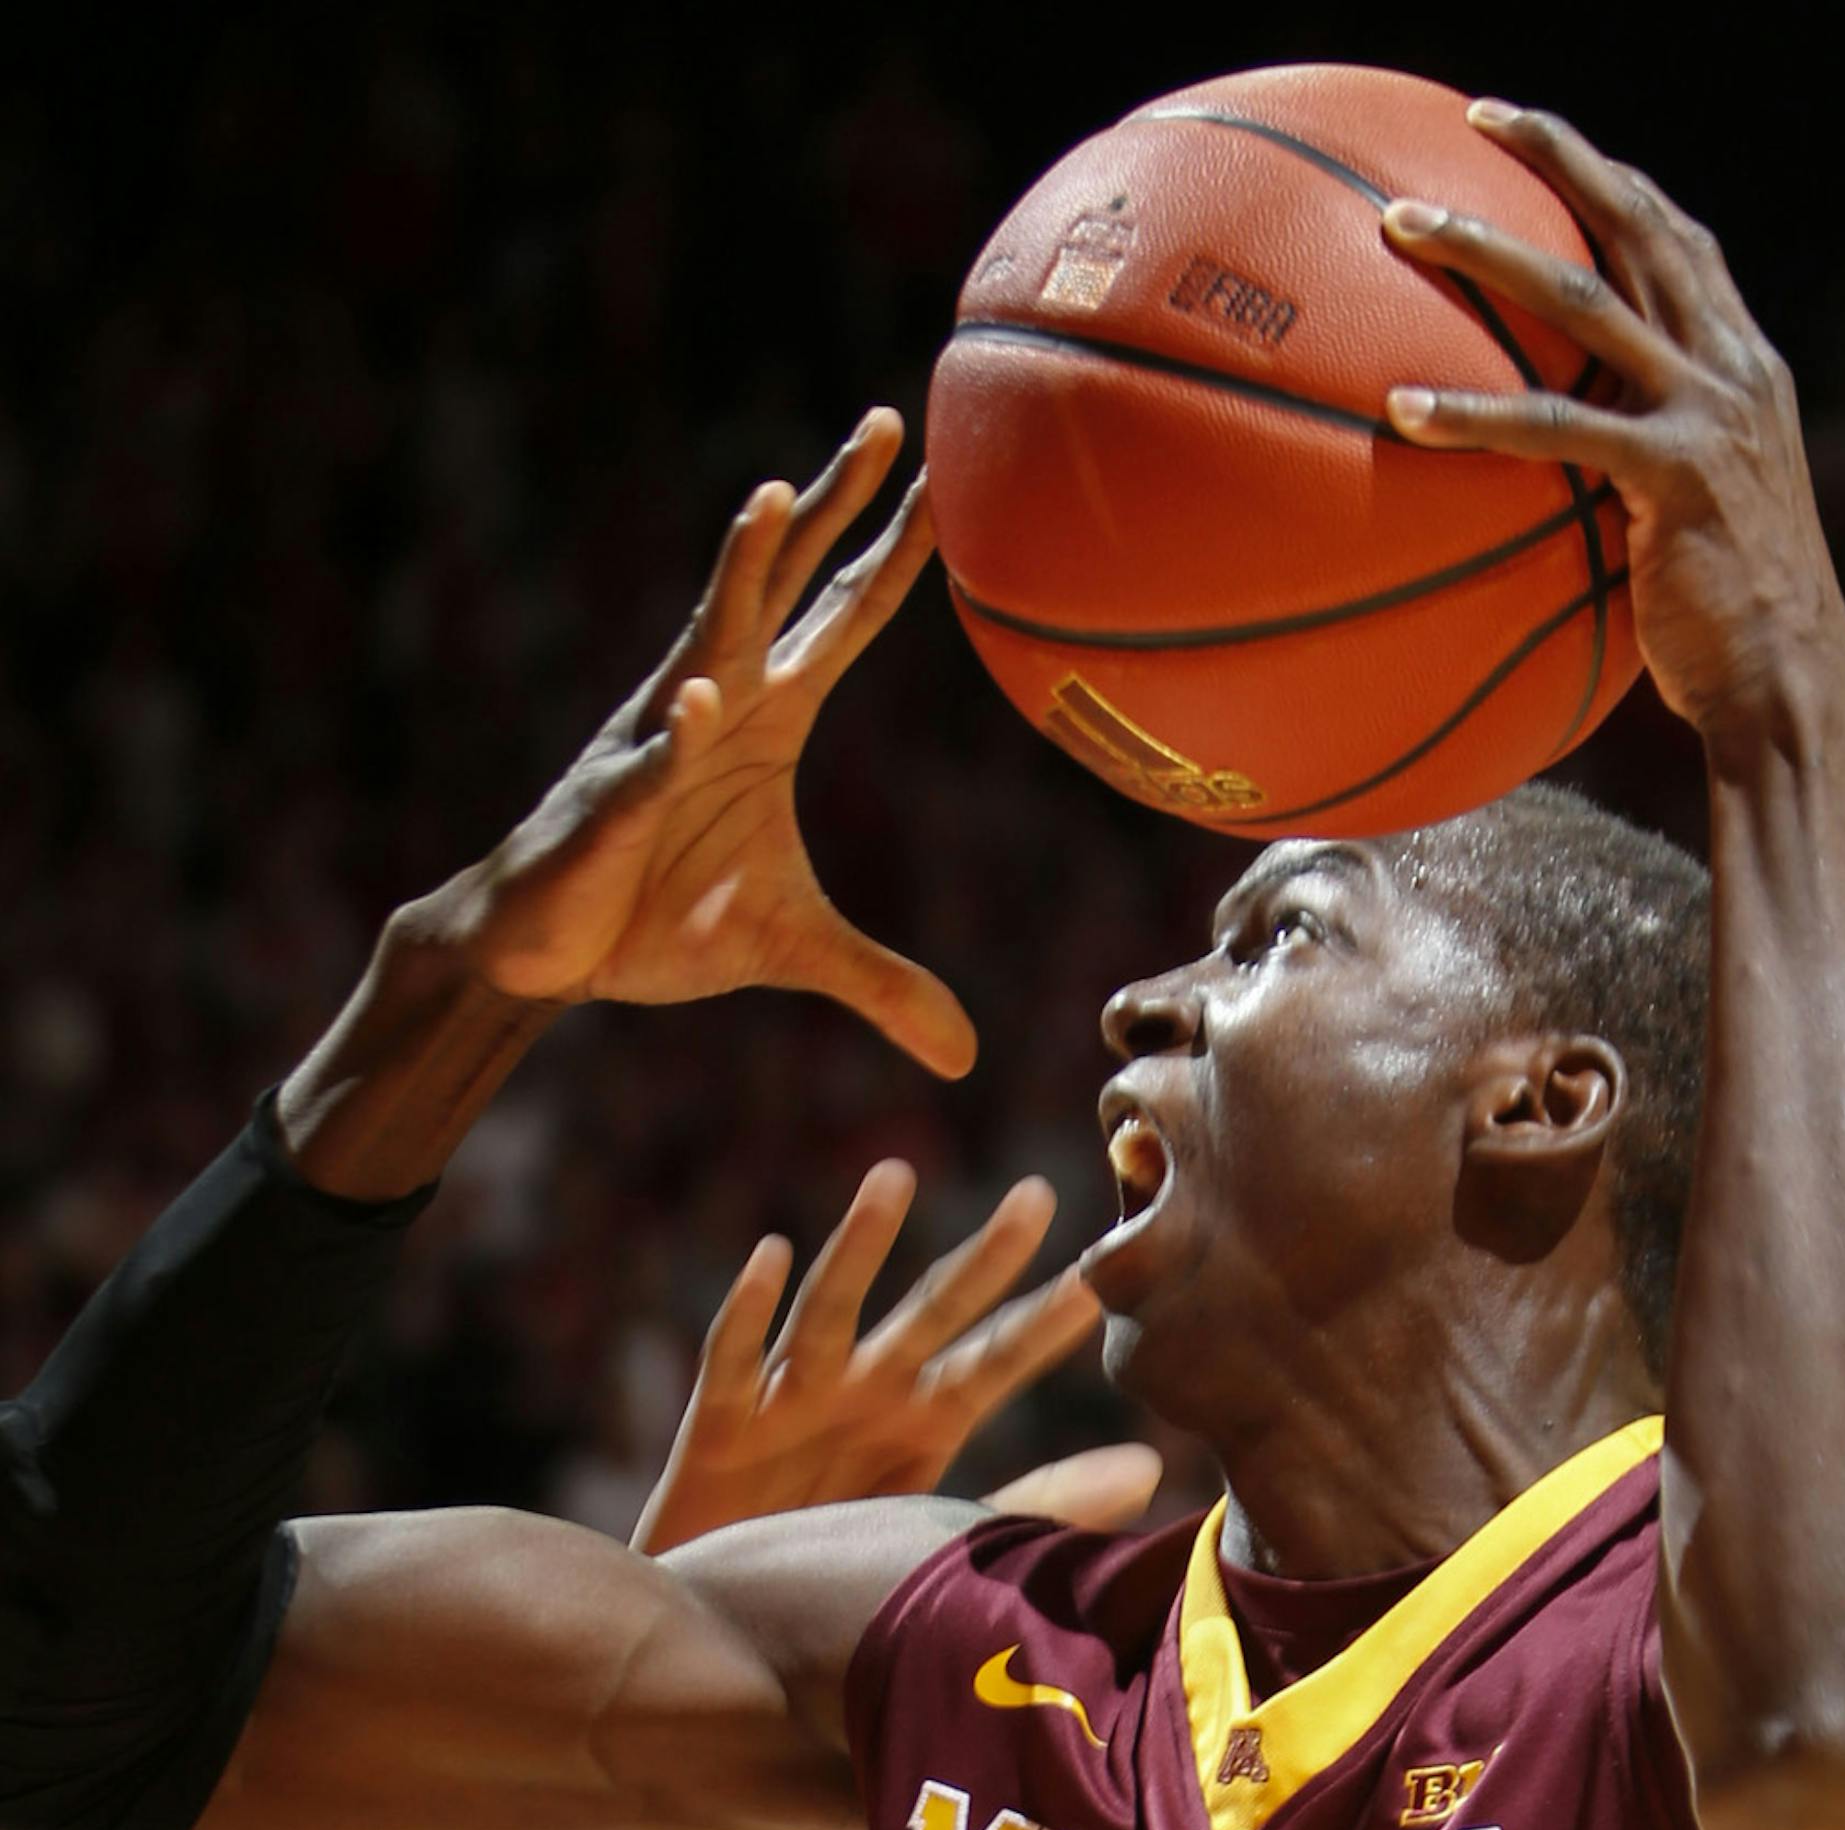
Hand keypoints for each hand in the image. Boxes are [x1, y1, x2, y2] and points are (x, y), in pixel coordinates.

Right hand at [426, 412, 973, 1073]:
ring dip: (738, 572)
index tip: (950, 485)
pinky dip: (672, 741)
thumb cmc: (660, 920)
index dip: (897, 556)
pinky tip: (696, 705)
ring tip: (771, 497)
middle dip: (831, 507)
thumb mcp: (793, 953)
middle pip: (783, 586)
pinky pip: (646, 769)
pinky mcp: (610, 808)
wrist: (546, 951)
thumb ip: (882, 986)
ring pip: (706, 641)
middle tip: (887, 426)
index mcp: (767, 717)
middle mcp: (716, 703)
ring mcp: (659, 744)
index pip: (846, 617)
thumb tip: (963, 1052)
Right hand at [632, 1162, 1157, 1554]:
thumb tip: (1150, 1470)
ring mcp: (794, 1398)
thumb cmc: (833, 1560)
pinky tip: (771, 1254)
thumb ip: (1038, 1501)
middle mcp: (866, 1392)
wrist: (723, 1614)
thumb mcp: (941, 1532)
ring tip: (895, 1178)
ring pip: (832, 1310)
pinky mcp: (723, 1422)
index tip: (1105, 1279)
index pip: (999, 1362)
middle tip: (1038, 1197)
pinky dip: (749, 1309)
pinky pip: (736, 1358)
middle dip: (982, 1261)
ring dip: (861, 1246)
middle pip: (934, 1315)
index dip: (1047, 1325)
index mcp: (924, 1419)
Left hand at [1382, 107, 1844, 751]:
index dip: (1612, 179)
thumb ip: (1643, 480)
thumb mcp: (1698, 530)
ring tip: (1402, 226)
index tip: (1544, 142)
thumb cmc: (1731, 634)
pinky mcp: (1673, 475)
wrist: (1788, 689)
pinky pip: (1557, 427)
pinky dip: (1476, 413)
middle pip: (1636, 225)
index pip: (1678, 240)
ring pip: (1582, 297)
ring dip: (1486, 248)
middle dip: (1555, 157)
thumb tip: (1560, 494)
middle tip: (1472, 121)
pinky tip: (1404, 408)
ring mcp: (1707, 414)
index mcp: (1744, 369)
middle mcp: (1733, 369)